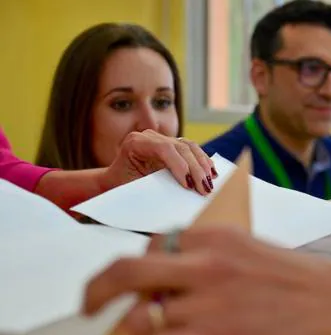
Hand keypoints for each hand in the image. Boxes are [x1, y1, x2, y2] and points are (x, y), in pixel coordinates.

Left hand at [83, 226, 330, 334]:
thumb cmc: (304, 279)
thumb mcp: (250, 249)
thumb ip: (207, 256)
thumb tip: (169, 277)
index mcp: (214, 234)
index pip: (154, 245)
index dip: (142, 268)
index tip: (136, 285)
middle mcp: (202, 263)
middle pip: (127, 271)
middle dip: (97, 289)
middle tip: (88, 306)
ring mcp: (204, 303)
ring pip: (146, 319)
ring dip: (154, 330)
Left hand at [100, 130, 216, 194]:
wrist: (115, 180)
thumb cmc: (121, 187)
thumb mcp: (132, 187)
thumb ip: (151, 187)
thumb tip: (175, 198)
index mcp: (136, 142)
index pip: (164, 149)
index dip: (180, 165)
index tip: (189, 185)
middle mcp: (150, 136)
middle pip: (181, 148)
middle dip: (196, 170)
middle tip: (205, 189)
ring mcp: (162, 138)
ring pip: (190, 147)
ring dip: (203, 165)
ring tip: (210, 183)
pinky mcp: (172, 144)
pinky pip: (192, 150)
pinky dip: (203, 161)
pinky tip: (211, 173)